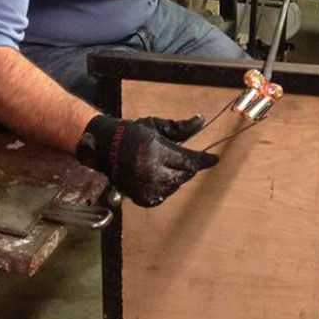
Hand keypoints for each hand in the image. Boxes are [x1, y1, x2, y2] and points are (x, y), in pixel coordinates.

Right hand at [75, 114, 217, 207]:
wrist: (104, 146)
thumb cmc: (131, 132)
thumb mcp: (155, 125)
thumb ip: (180, 127)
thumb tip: (201, 120)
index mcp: (155, 151)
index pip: (188, 160)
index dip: (203, 160)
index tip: (214, 159)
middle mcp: (150, 171)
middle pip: (184, 175)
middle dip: (188, 168)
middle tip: (186, 159)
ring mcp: (144, 186)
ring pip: (174, 186)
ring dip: (177, 177)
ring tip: (167, 165)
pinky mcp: (139, 197)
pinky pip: (162, 196)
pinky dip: (165, 188)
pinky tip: (160, 177)